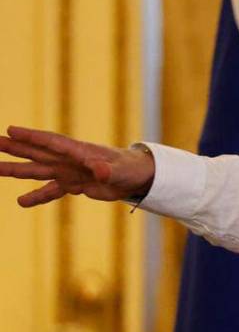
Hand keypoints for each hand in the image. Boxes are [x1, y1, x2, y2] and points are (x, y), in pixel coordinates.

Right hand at [0, 126, 155, 207]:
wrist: (134, 177)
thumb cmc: (128, 168)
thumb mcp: (119, 170)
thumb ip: (107, 170)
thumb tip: (99, 171)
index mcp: (78, 151)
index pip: (51, 142)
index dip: (32, 136)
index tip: (11, 130)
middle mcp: (68, 160)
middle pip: (37, 153)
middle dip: (15, 148)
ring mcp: (68, 172)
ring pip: (37, 170)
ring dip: (17, 169)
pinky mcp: (72, 185)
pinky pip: (50, 191)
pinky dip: (36, 196)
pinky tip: (21, 201)